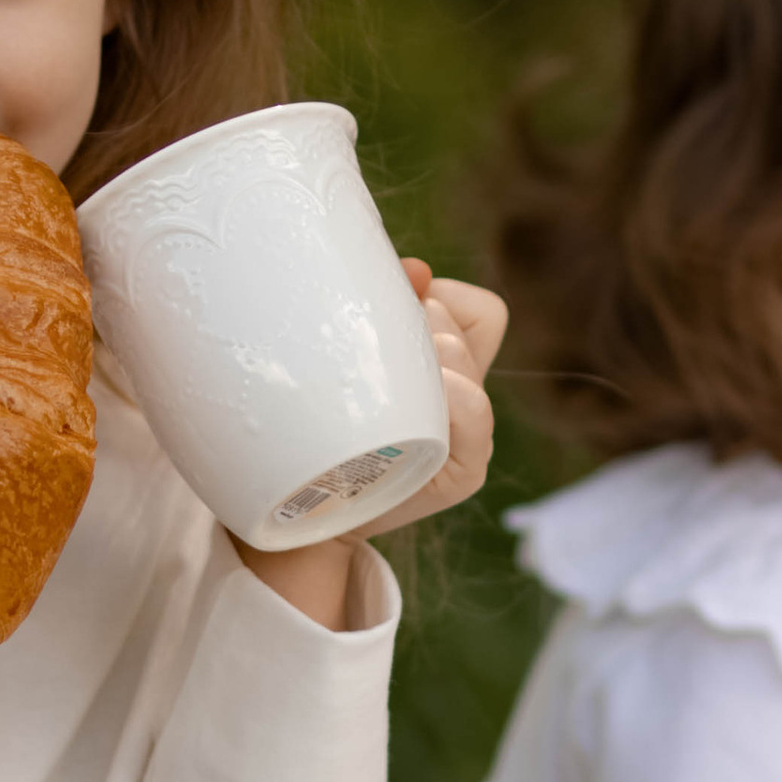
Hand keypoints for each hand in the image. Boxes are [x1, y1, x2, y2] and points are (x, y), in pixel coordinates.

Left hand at [235, 262, 506, 625]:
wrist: (300, 511)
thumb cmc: (316, 425)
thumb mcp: (343, 354)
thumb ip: (378, 306)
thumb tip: (415, 269)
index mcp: (451, 367)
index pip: (481, 312)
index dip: (440, 300)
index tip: (390, 316)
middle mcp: (470, 400)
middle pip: (458, 326)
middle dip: (407, 326)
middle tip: (360, 358)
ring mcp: (473, 438)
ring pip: (461, 358)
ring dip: (417, 354)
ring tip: (372, 386)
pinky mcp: (464, 473)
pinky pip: (475, 411)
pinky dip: (450, 394)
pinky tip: (417, 399)